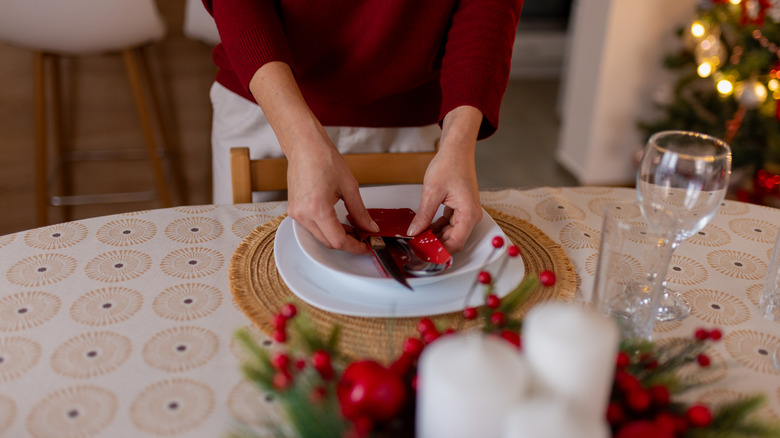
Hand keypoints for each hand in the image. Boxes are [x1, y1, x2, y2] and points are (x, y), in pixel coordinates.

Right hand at [249, 62, 378, 253]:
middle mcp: (303, 214)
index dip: (354, 247)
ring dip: (337, 237)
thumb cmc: (323, 158)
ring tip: (353, 229)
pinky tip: (338, 223)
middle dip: (347, 243)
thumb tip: (370, 228)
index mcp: (317, 208)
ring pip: (320, 237)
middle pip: (328, 242)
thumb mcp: (349, 186)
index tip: (366, 246)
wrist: (304, 146)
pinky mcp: (293, 211)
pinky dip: (326, 229)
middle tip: (364, 237)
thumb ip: (360, 212)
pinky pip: (312, 228)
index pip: (337, 240)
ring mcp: (295, 213)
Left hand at [407, 106, 482, 253]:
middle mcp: (471, 216)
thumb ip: (423, 215)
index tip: (422, 253)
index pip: (455, 243)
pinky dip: (437, 228)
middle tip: (415, 246)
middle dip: (435, 244)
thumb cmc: (450, 164)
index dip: (439, 251)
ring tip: (416, 237)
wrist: (457, 149)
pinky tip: (423, 227)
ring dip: (435, 236)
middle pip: (453, 241)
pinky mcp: (461, 209)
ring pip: (450, 234)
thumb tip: (414, 232)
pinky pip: (449, 225)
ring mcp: (466, 213)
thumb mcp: (432, 192)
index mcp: (468, 214)